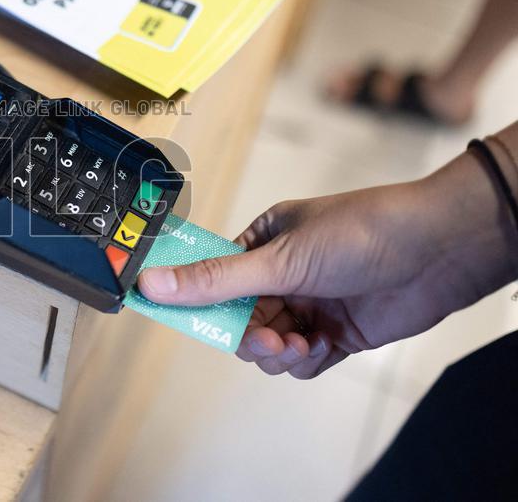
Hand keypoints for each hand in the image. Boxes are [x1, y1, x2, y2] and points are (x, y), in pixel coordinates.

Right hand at [138, 151, 517, 378]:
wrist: (439, 251)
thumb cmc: (361, 232)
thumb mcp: (279, 259)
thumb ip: (216, 280)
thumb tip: (153, 283)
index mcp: (262, 242)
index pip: (213, 276)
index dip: (198, 300)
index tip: (185, 319)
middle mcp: (282, 273)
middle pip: (239, 319)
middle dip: (248, 336)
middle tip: (265, 340)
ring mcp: (309, 303)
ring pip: (268, 345)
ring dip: (277, 353)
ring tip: (298, 345)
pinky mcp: (336, 332)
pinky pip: (302, 360)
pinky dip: (305, 361)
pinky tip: (321, 347)